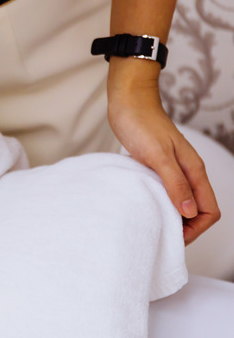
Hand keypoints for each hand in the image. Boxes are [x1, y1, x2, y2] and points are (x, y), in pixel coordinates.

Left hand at [107, 65, 219, 244]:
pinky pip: (165, 191)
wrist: (128, 103)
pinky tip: (143, 205)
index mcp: (194, 170)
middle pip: (197, 209)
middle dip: (184, 226)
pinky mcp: (156, 166)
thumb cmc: (142, 124)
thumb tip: (189, 211)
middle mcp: (187, 172)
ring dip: (170, 214)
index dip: (196, 227)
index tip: (174, 235)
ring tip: (152, 223)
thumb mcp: (158, 156)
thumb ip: (174, 182)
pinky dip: (158, 202)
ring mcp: (172, 169)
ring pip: (181, 201)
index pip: (209, 210)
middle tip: (161, 234)